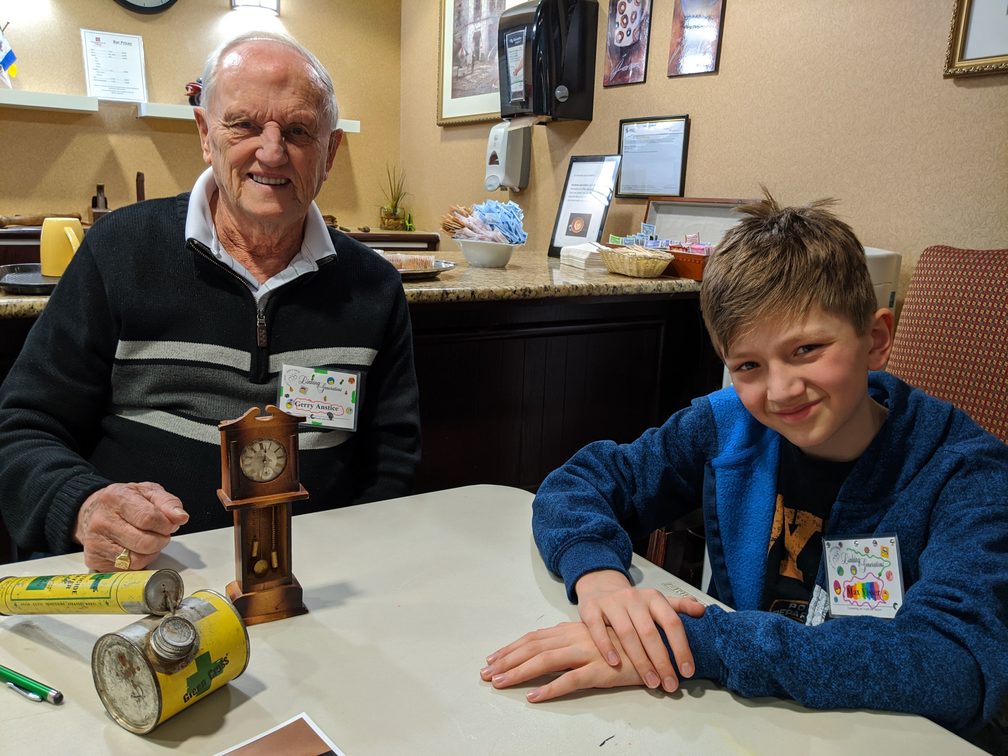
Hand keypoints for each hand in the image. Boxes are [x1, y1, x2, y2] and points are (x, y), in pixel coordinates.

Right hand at [73, 482, 188, 570]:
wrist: (94, 512)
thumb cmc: (124, 502)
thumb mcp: (149, 492)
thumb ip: (168, 502)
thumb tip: (181, 517)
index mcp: (115, 498)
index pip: (148, 518)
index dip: (166, 525)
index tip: (169, 525)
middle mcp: (101, 521)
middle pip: (144, 542)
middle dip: (161, 540)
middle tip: (161, 534)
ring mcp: (95, 543)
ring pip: (137, 559)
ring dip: (151, 553)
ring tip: (148, 540)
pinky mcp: (95, 561)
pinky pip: (127, 570)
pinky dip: (138, 562)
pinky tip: (134, 549)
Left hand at [481, 622, 641, 701]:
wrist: (658, 644)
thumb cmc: (626, 644)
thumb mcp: (594, 639)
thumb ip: (572, 642)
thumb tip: (548, 650)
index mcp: (572, 630)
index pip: (534, 638)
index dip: (511, 648)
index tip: (492, 658)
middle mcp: (575, 637)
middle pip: (533, 647)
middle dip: (506, 660)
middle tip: (485, 673)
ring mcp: (586, 652)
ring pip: (544, 661)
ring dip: (519, 672)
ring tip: (500, 682)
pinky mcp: (599, 670)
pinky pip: (569, 680)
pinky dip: (549, 689)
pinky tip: (534, 696)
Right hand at [575, 570, 705, 692]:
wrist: (601, 587)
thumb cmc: (633, 603)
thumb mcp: (657, 601)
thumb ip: (679, 606)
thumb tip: (702, 611)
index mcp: (653, 598)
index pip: (671, 622)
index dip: (681, 647)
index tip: (687, 670)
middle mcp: (634, 598)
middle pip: (650, 632)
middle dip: (662, 661)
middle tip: (670, 684)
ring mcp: (612, 603)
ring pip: (627, 634)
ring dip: (640, 661)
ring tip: (651, 681)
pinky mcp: (591, 609)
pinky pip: (598, 629)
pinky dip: (606, 646)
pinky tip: (614, 663)